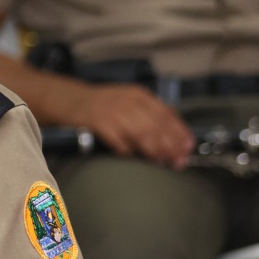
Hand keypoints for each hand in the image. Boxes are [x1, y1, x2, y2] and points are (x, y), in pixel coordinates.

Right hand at [71, 82, 192, 168]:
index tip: (188, 147)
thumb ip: (148, 114)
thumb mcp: (129, 102)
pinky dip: (127, 150)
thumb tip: (173, 137)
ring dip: (154, 150)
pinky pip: (118, 140)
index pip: (167, 114)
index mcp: (140, 96)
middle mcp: (129, 101)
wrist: (71, 100)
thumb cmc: (103, 105)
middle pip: (156, 126)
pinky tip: (133, 157)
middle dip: (170, 145)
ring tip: (161, 162)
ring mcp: (113, 112)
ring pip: (141, 133)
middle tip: (178, 161)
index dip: (179, 132)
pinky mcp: (98, 122)